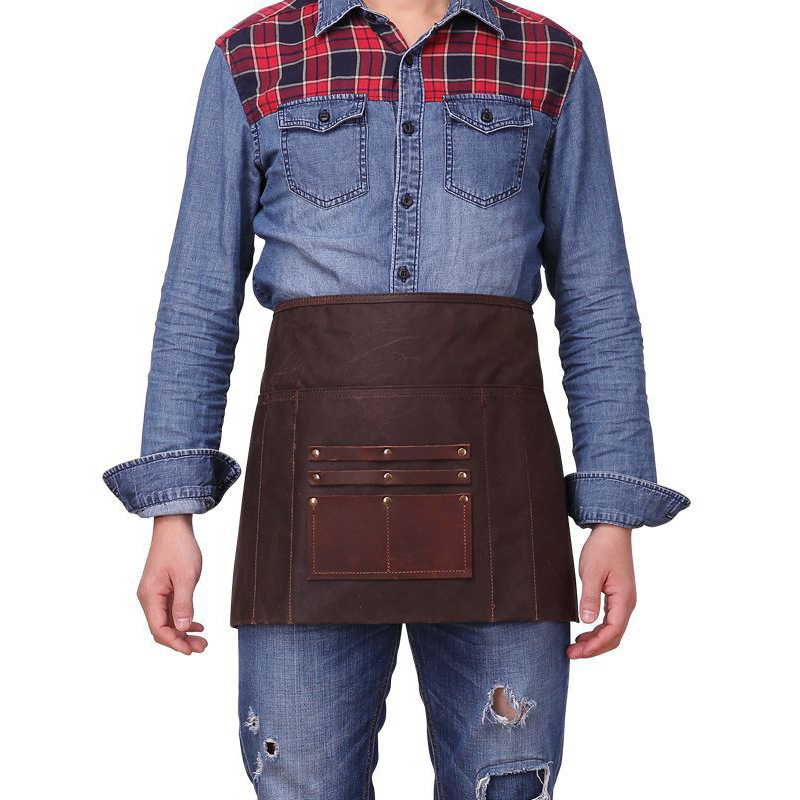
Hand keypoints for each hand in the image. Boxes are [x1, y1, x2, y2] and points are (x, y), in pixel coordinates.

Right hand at [137, 514, 207, 654]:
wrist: (174, 526)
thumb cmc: (179, 548)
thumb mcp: (186, 577)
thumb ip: (184, 603)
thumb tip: (182, 627)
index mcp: (150, 596)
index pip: (159, 629)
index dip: (175, 643)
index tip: (191, 650)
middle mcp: (149, 598)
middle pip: (162, 628)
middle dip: (181, 641)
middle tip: (202, 647)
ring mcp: (155, 594)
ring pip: (167, 621)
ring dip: (183, 632)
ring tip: (202, 640)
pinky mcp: (162, 589)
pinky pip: (170, 611)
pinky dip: (183, 619)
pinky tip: (196, 625)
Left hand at [567, 523, 635, 658]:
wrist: (612, 530)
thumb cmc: (602, 548)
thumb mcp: (591, 572)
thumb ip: (589, 598)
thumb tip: (587, 622)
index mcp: (624, 599)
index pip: (612, 632)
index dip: (595, 646)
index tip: (577, 652)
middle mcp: (627, 603)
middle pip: (614, 636)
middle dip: (594, 648)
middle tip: (571, 654)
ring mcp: (624, 600)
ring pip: (612, 630)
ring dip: (595, 640)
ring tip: (575, 647)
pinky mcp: (618, 595)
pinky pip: (610, 620)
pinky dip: (598, 630)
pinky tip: (584, 631)